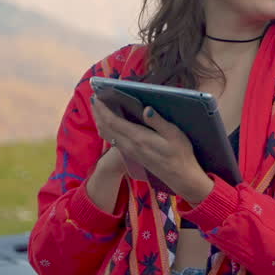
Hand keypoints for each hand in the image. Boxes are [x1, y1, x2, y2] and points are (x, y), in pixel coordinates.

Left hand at [91, 98, 213, 202]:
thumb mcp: (174, 135)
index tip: (96, 97)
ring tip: (98, 109)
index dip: (103, 109)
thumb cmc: (181, 154)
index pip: (113, 122)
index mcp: (139, 138)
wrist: (180, 177)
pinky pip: (113, 140)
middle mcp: (130, 145)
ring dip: (100, 121)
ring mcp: (130, 151)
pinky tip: (108, 124)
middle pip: (106, 128)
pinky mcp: (132, 155)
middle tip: (93, 98)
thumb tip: (146, 109)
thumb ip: (158, 122)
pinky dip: (106, 130)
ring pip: (108, 135)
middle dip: (98, 113)